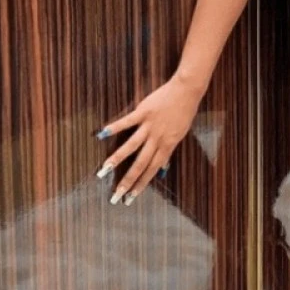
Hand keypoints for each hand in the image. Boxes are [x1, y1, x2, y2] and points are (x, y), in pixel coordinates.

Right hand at [94, 75, 202, 204]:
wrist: (187, 92)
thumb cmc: (183, 114)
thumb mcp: (179, 135)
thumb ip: (168, 152)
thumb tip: (163, 170)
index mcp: (167, 145)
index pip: (152, 170)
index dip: (141, 184)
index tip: (130, 197)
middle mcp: (157, 139)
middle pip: (141, 163)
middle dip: (128, 180)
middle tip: (115, 194)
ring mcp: (150, 126)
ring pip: (132, 145)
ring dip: (117, 159)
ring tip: (104, 170)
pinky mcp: (143, 112)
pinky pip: (127, 121)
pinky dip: (115, 127)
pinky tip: (102, 133)